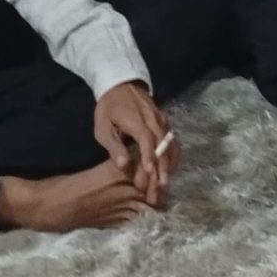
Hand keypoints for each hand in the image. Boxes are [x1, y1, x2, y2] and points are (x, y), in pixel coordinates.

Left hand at [93, 81, 173, 207]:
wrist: (121, 85)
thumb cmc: (109, 109)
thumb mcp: (103, 127)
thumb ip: (114, 146)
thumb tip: (124, 165)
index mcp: (136, 119)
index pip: (146, 139)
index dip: (148, 156)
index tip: (149, 172)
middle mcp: (153, 120)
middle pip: (161, 147)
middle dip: (160, 170)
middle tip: (158, 191)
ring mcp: (162, 121)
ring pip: (169, 146)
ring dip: (168, 167)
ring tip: (163, 186)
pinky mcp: (166, 124)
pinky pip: (173, 142)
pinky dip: (173, 157)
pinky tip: (170, 171)